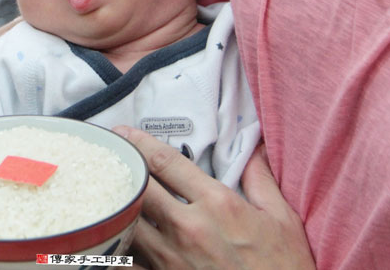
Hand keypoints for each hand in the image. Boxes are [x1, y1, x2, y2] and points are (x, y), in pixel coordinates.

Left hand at [113, 126, 314, 268]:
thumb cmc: (284, 268)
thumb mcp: (282, 219)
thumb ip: (260, 180)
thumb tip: (254, 149)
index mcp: (217, 204)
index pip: (167, 162)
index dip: (140, 142)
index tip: (125, 133)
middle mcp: (189, 228)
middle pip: (140, 186)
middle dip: (122, 165)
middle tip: (109, 153)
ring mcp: (172, 259)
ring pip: (128, 222)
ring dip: (116, 204)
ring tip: (106, 190)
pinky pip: (128, 261)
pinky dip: (118, 245)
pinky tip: (110, 233)